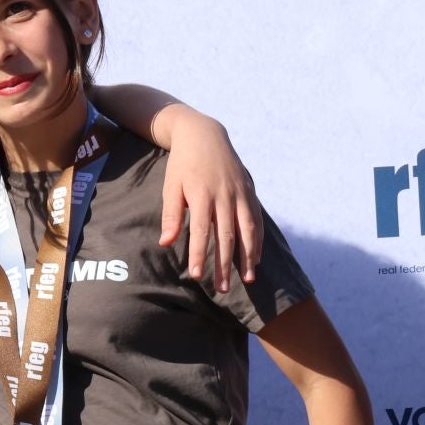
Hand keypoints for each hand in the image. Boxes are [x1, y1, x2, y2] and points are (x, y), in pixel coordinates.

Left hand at [154, 105, 261, 292]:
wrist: (203, 135)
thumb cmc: (182, 165)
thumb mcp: (171, 187)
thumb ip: (171, 216)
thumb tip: (165, 243)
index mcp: (202, 195)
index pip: (202, 231)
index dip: (200, 255)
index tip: (197, 276)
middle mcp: (225, 195)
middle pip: (227, 236)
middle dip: (224, 264)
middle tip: (221, 288)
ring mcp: (240, 193)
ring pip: (247, 230)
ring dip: (248, 256)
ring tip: (247, 279)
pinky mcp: (250, 191)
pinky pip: (257, 219)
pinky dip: (258, 240)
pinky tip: (256, 257)